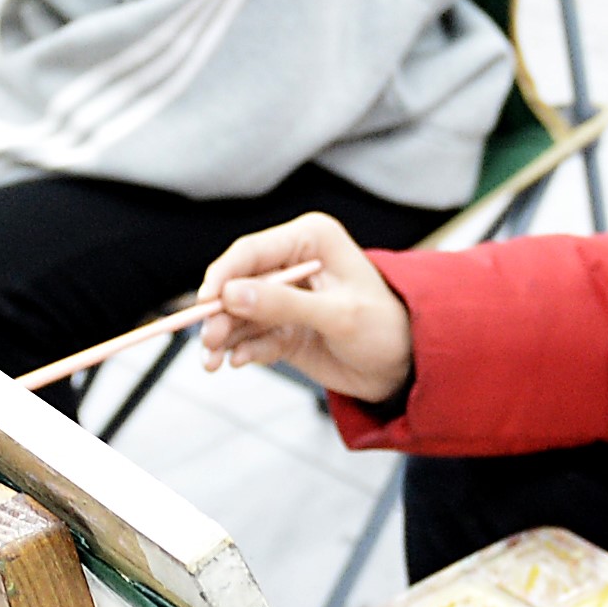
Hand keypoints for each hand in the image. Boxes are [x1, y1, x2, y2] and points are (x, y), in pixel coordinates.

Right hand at [194, 213, 413, 402]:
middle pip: (238, 283)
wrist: (404, 366)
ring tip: (213, 363)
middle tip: (208, 344)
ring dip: (223, 336)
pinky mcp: (281, 326)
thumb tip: (230, 294)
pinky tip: (238, 361)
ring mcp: (284, 296)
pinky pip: (250, 335)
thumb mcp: (338, 315)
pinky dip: (241, 349)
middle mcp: (292, 262)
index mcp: (310, 240)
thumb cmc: (384, 328)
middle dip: (220, 314)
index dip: (223, 275)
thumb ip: (284, 304)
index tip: (203, 303)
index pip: (252, 251)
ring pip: (238, 312)